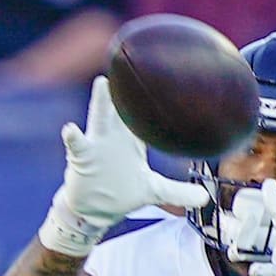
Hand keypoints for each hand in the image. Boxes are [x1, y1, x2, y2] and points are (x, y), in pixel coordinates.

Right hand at [39, 76, 209, 255]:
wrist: (95, 210)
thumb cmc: (123, 193)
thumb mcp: (155, 192)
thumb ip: (179, 192)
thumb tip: (205, 198)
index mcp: (133, 141)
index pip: (146, 117)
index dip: (155, 101)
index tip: (165, 80)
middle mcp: (116, 138)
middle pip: (123, 111)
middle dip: (128, 92)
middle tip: (131, 65)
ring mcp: (98, 146)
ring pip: (100, 120)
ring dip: (101, 103)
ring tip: (102, 83)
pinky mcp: (83, 158)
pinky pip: (77, 146)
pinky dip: (74, 138)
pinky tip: (70, 129)